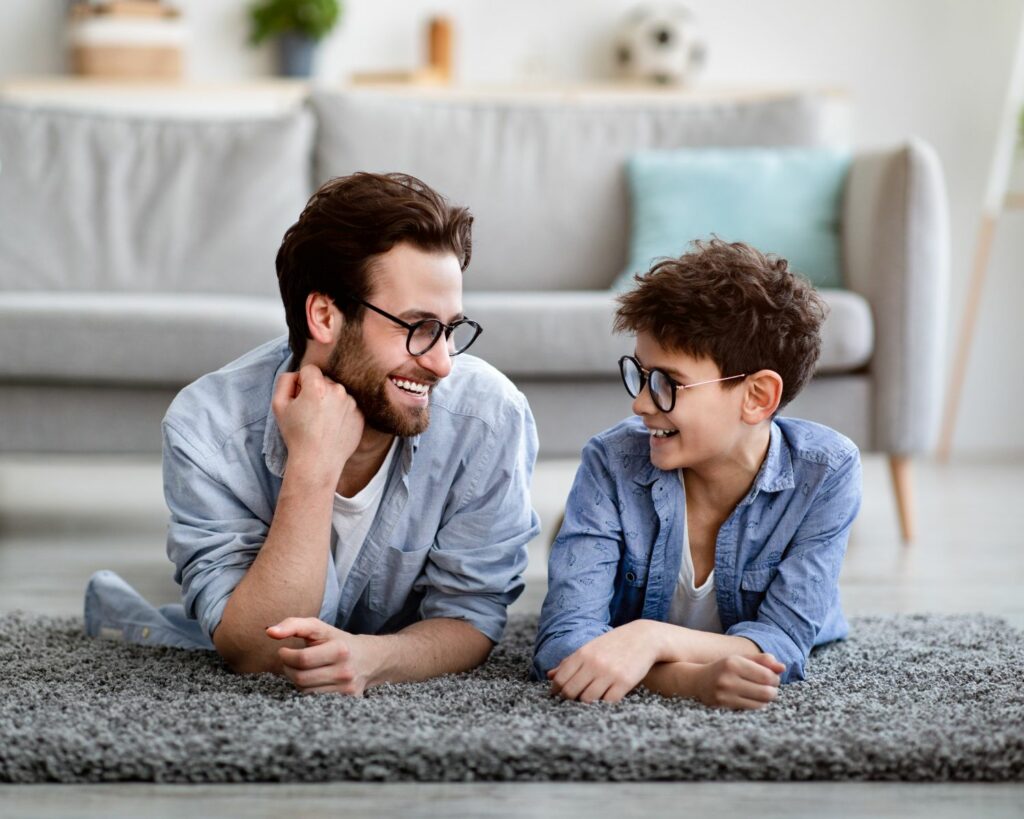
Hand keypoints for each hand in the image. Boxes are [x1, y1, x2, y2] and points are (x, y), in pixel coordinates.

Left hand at [266, 617, 382, 695]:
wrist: (370, 658)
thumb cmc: (337, 640)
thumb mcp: (318, 627)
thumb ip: (293, 625)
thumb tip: (269, 632)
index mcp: (340, 650)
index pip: (302, 659)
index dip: (286, 656)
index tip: (283, 650)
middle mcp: (345, 671)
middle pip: (301, 678)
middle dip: (288, 668)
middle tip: (289, 661)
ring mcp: (346, 689)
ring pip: (305, 691)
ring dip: (296, 679)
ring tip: (300, 669)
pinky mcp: (346, 701)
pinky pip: (313, 700)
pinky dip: (307, 690)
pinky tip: (311, 680)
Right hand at [272, 364, 364, 487]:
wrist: (317, 461)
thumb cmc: (296, 435)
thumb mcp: (279, 405)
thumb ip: (285, 381)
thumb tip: (297, 373)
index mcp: (317, 386)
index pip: (310, 369)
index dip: (302, 382)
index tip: (300, 397)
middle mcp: (338, 391)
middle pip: (325, 380)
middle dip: (317, 391)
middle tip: (310, 413)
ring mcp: (352, 403)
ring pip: (338, 393)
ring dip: (330, 401)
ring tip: (322, 422)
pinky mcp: (360, 415)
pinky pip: (348, 406)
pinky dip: (341, 413)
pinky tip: (332, 427)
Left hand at [547, 622, 658, 702]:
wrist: (643, 638)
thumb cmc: (613, 644)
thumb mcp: (590, 648)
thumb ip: (570, 662)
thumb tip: (550, 675)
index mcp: (582, 654)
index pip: (561, 678)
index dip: (556, 690)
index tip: (558, 695)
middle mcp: (593, 663)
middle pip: (571, 691)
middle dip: (569, 699)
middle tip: (573, 701)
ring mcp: (609, 673)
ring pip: (588, 699)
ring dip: (586, 703)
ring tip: (588, 701)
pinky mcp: (624, 682)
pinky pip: (607, 701)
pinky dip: (603, 704)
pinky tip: (604, 700)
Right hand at [694, 654, 783, 709]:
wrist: (697, 681)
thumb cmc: (724, 668)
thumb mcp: (741, 659)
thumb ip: (762, 661)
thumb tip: (782, 667)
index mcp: (733, 662)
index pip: (767, 675)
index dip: (775, 678)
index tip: (772, 678)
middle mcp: (728, 678)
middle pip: (767, 691)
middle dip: (773, 690)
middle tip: (769, 687)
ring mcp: (725, 693)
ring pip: (761, 702)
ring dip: (766, 698)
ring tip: (762, 692)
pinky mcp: (723, 705)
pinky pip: (752, 708)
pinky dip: (757, 704)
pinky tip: (753, 699)